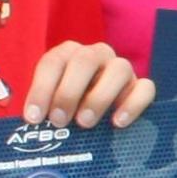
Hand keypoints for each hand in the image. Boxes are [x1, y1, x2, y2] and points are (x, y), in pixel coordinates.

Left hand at [21, 40, 145, 128]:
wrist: (92, 118)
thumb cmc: (66, 111)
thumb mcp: (49, 107)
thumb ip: (42, 110)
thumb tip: (31, 123)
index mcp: (68, 54)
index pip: (53, 63)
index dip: (41, 89)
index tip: (34, 118)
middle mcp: (96, 55)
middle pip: (85, 61)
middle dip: (69, 92)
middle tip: (59, 120)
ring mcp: (121, 69)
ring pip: (119, 69)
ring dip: (99, 96)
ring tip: (85, 123)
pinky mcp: (140, 86)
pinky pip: (145, 88)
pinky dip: (132, 104)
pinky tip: (117, 123)